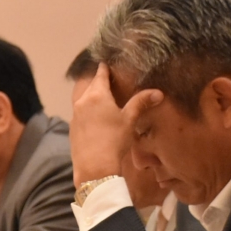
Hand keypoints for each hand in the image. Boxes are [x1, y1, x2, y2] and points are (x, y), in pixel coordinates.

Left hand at [71, 64, 147, 185]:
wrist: (95, 167)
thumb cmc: (114, 140)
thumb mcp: (130, 120)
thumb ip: (141, 103)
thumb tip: (158, 92)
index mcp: (97, 95)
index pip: (100, 75)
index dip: (104, 68)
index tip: (105, 62)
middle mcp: (82, 102)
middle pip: (90, 86)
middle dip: (97, 81)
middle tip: (104, 77)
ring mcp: (75, 116)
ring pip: (83, 99)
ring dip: (90, 96)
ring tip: (100, 96)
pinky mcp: (72, 129)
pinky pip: (79, 113)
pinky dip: (86, 110)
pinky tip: (93, 118)